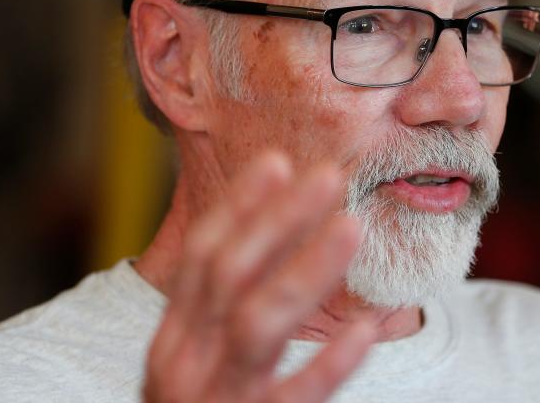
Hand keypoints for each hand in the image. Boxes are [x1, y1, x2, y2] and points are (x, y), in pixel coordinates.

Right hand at [143, 152, 375, 401]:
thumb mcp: (196, 365)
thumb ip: (219, 316)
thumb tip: (270, 241)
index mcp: (173, 342)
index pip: (202, 259)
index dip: (239, 207)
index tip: (278, 161)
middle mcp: (182, 367)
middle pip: (229, 276)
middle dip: (277, 221)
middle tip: (327, 175)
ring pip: (257, 324)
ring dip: (304, 270)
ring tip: (352, 226)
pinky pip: (292, 401)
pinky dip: (329, 364)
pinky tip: (366, 331)